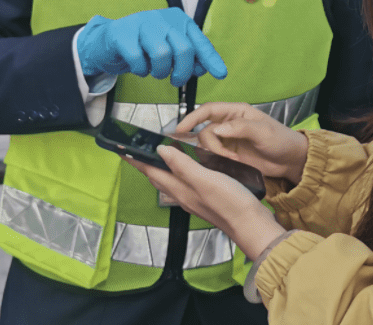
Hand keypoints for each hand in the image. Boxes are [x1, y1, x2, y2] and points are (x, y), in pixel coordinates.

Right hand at [77, 8, 226, 87]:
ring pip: (162, 53)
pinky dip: (140, 70)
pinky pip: (137, 59)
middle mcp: (162, 17)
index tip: (220, 74)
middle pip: (183, 48)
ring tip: (154, 71)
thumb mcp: (169, 49)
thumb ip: (188, 56)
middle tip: (175, 80)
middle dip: (182, 71)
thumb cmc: (143, 46)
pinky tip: (138, 68)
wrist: (108, 41)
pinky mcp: (122, 33)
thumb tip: (204, 68)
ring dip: (160, 71)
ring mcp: (141, 23)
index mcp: (177, 19)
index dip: (210, 58)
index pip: (199, 40)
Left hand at [125, 146, 284, 261]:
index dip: (136, 159)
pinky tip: (186, 166)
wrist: (250, 225)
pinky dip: (178, 171)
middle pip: (157, 177)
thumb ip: (182, 165)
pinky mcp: (204, 199)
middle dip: (145, 163)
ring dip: (160, 167)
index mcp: (179, 188)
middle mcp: (182, 195)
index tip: (122, 148)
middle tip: (137, 149)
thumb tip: (160, 150)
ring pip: (170, 180)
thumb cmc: (230, 202)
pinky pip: (183, 182)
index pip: (151, 170)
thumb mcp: (205, 179)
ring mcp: (193, 198)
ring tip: (157, 154)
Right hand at [175, 102, 307, 183]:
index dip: (192, 118)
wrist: (291, 161)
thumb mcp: (263, 131)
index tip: (180, 129)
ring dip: (214, 155)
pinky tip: (224, 167)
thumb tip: (217, 129)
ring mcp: (228, 141)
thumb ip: (240, 127)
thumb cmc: (281, 140)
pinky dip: (215, 162)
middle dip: (210, 144)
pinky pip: (213, 157)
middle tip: (223, 156)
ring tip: (230, 161)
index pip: (208, 110)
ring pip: (207, 146)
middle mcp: (229, 125)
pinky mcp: (229, 156)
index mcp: (236, 112)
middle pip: (205, 130)